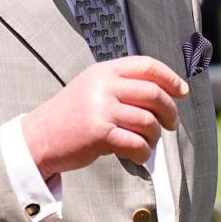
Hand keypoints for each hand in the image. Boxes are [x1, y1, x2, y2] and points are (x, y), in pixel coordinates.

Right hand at [22, 57, 188, 178]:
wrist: (38, 138)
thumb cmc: (71, 116)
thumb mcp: (93, 88)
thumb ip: (122, 85)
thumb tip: (164, 93)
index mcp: (105, 71)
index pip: (147, 65)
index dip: (170, 78)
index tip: (182, 91)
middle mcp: (104, 86)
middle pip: (154, 94)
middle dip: (170, 111)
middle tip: (171, 124)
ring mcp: (102, 109)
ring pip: (149, 121)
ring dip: (155, 136)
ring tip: (148, 143)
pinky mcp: (100, 133)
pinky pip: (137, 144)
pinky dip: (144, 153)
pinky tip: (139, 156)